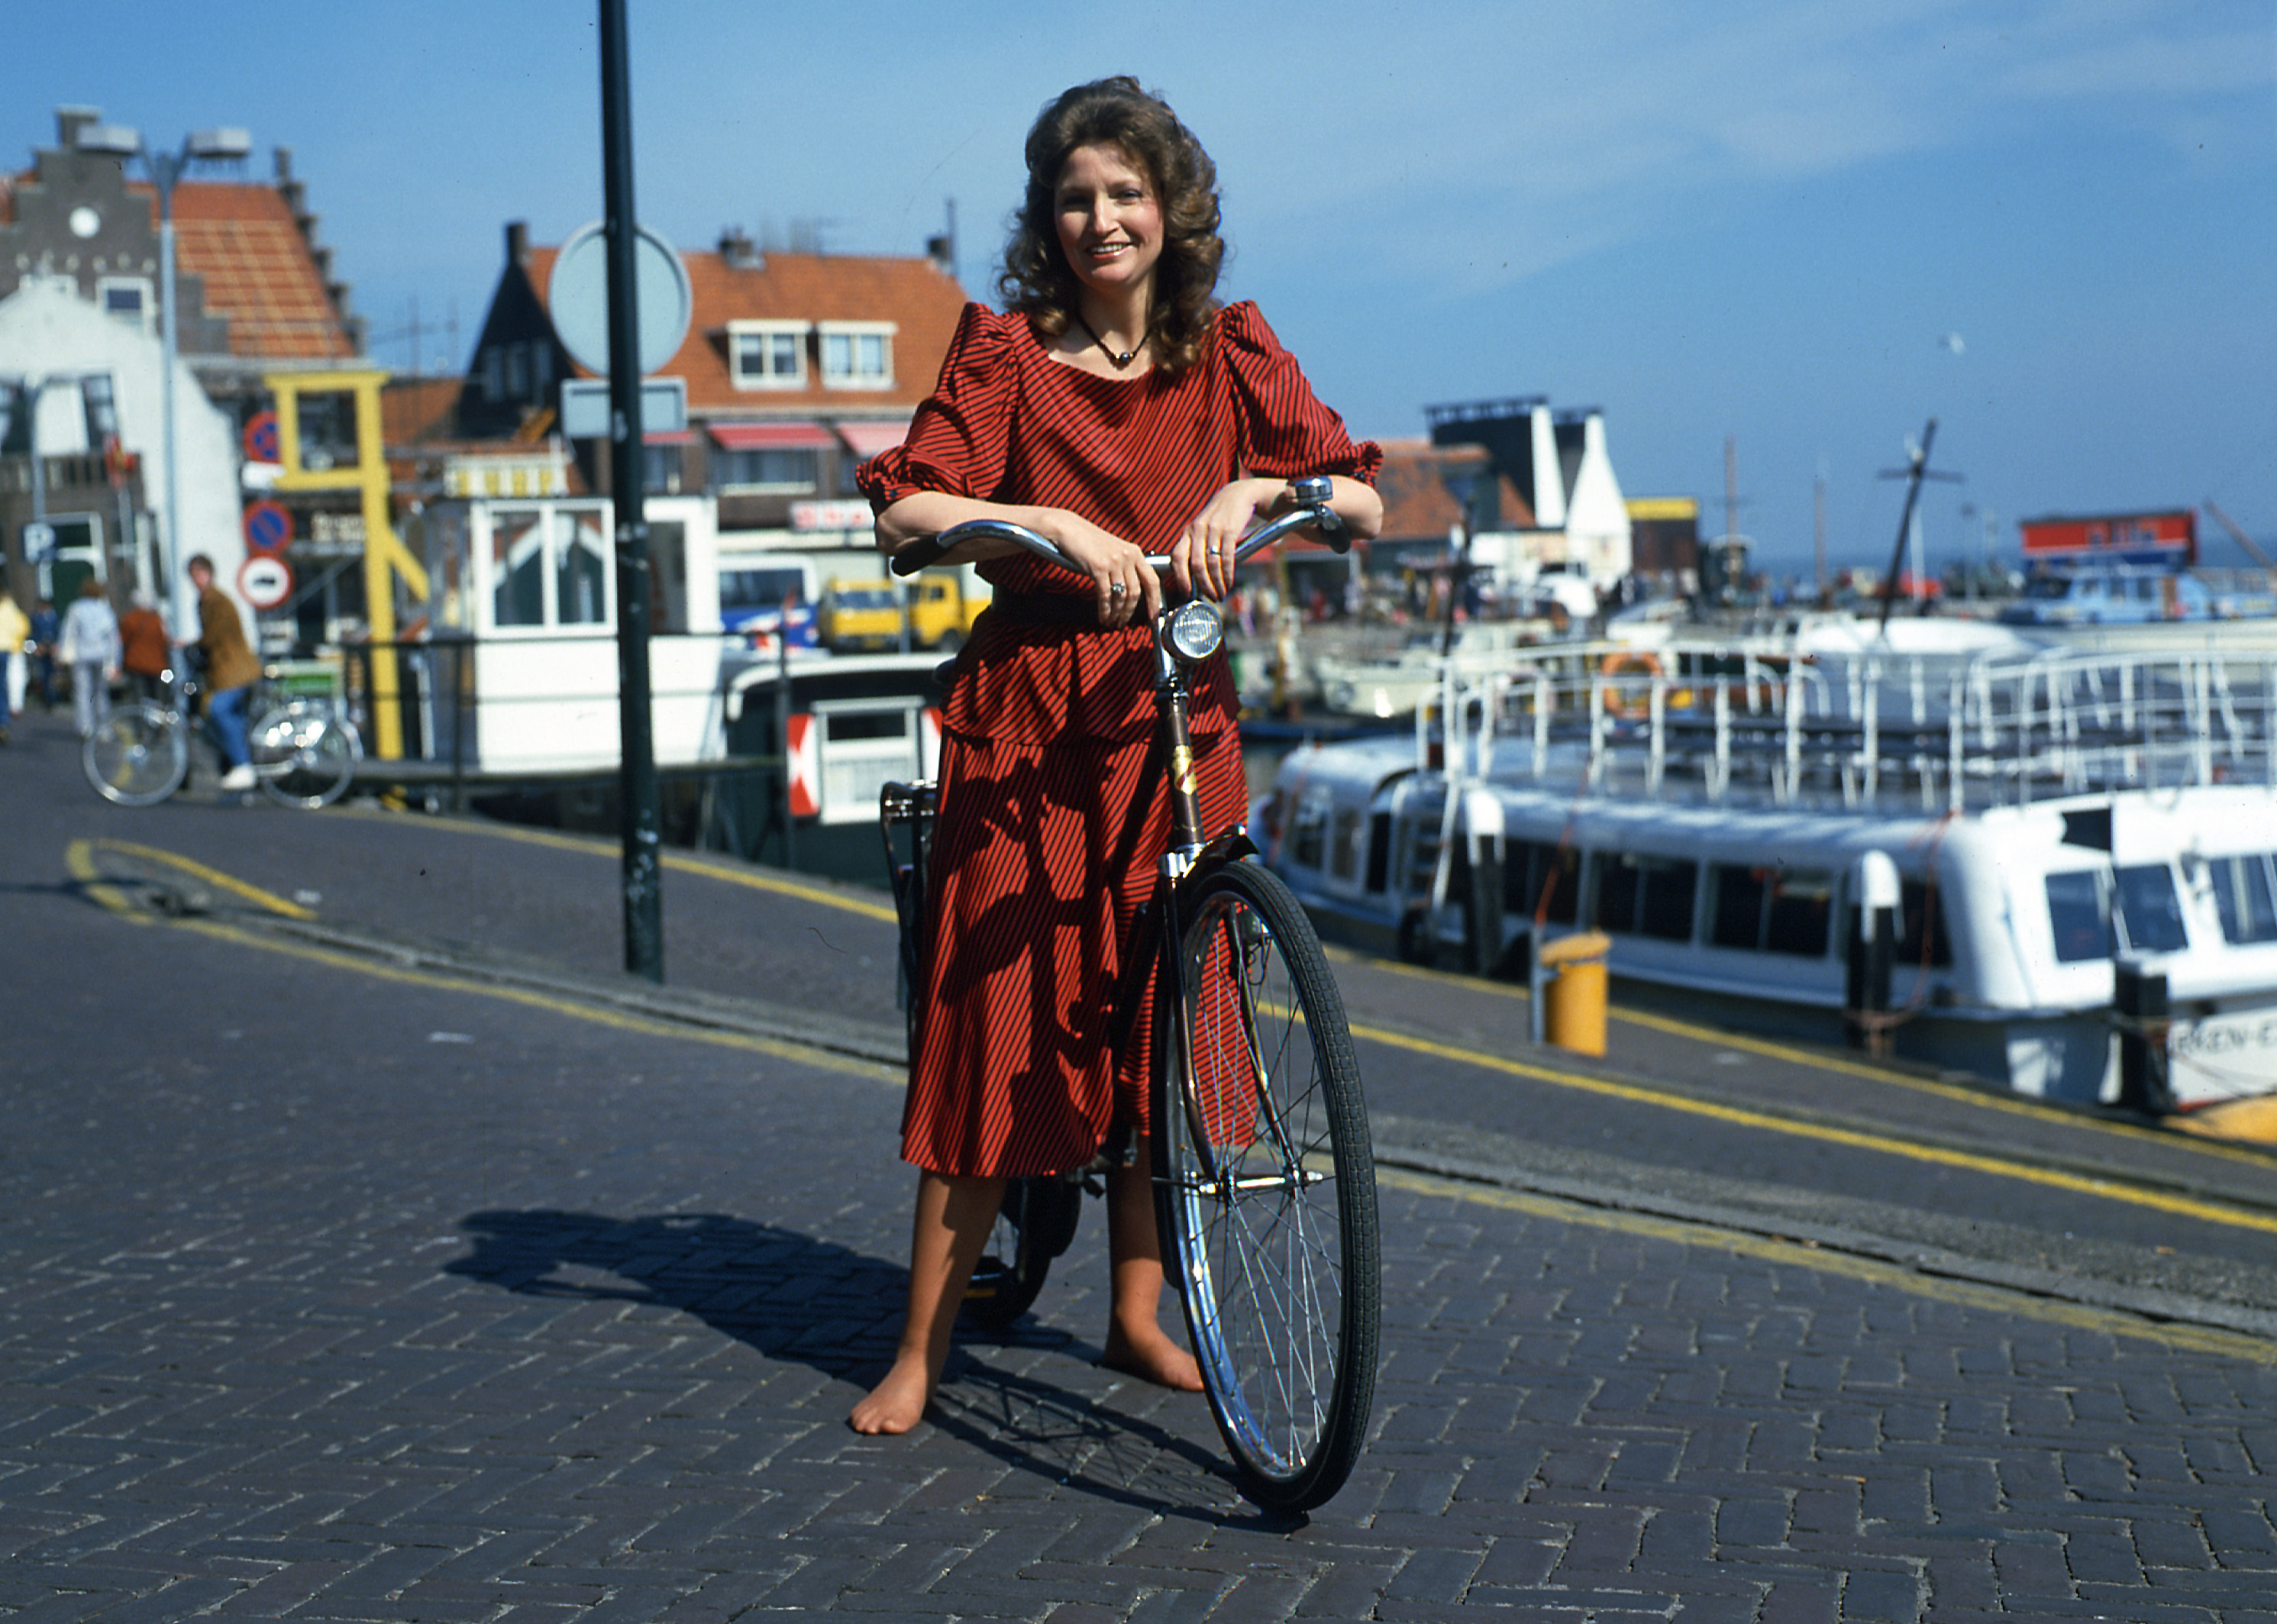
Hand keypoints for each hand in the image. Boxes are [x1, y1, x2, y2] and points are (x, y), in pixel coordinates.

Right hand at [1046, 511, 1158, 627]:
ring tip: (1111, 623)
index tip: (1153, 616)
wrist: (1068, 529)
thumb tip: (1131, 594)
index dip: (1155, 601)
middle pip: (1136, 592)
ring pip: (1121, 596)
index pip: (1152, 580)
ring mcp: (1114, 561)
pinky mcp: (1099, 567)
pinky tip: (1102, 617)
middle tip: (1122, 624)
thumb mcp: (1115, 551)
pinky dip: (1105, 610)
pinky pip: (1106, 595)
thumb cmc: (1089, 543)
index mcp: (1135, 552)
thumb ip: (1126, 567)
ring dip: (1116, 614)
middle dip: (1129, 612)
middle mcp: (1128, 556)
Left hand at [1172, 478, 1281, 601]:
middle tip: (1211, 598)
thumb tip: (1193, 577)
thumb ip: (1196, 547)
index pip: (1177, 556)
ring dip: (1216, 582)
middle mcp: (1197, 529)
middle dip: (1202, 585)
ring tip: (1222, 593)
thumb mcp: (1203, 528)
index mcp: (1188, 531)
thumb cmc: (1221, 517)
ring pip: (1210, 562)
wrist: (1240, 494)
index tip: (1187, 594)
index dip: (1180, 578)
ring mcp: (1213, 528)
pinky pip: (1226, 556)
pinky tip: (1230, 581)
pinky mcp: (1230, 529)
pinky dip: (1227, 573)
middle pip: (1194, 564)